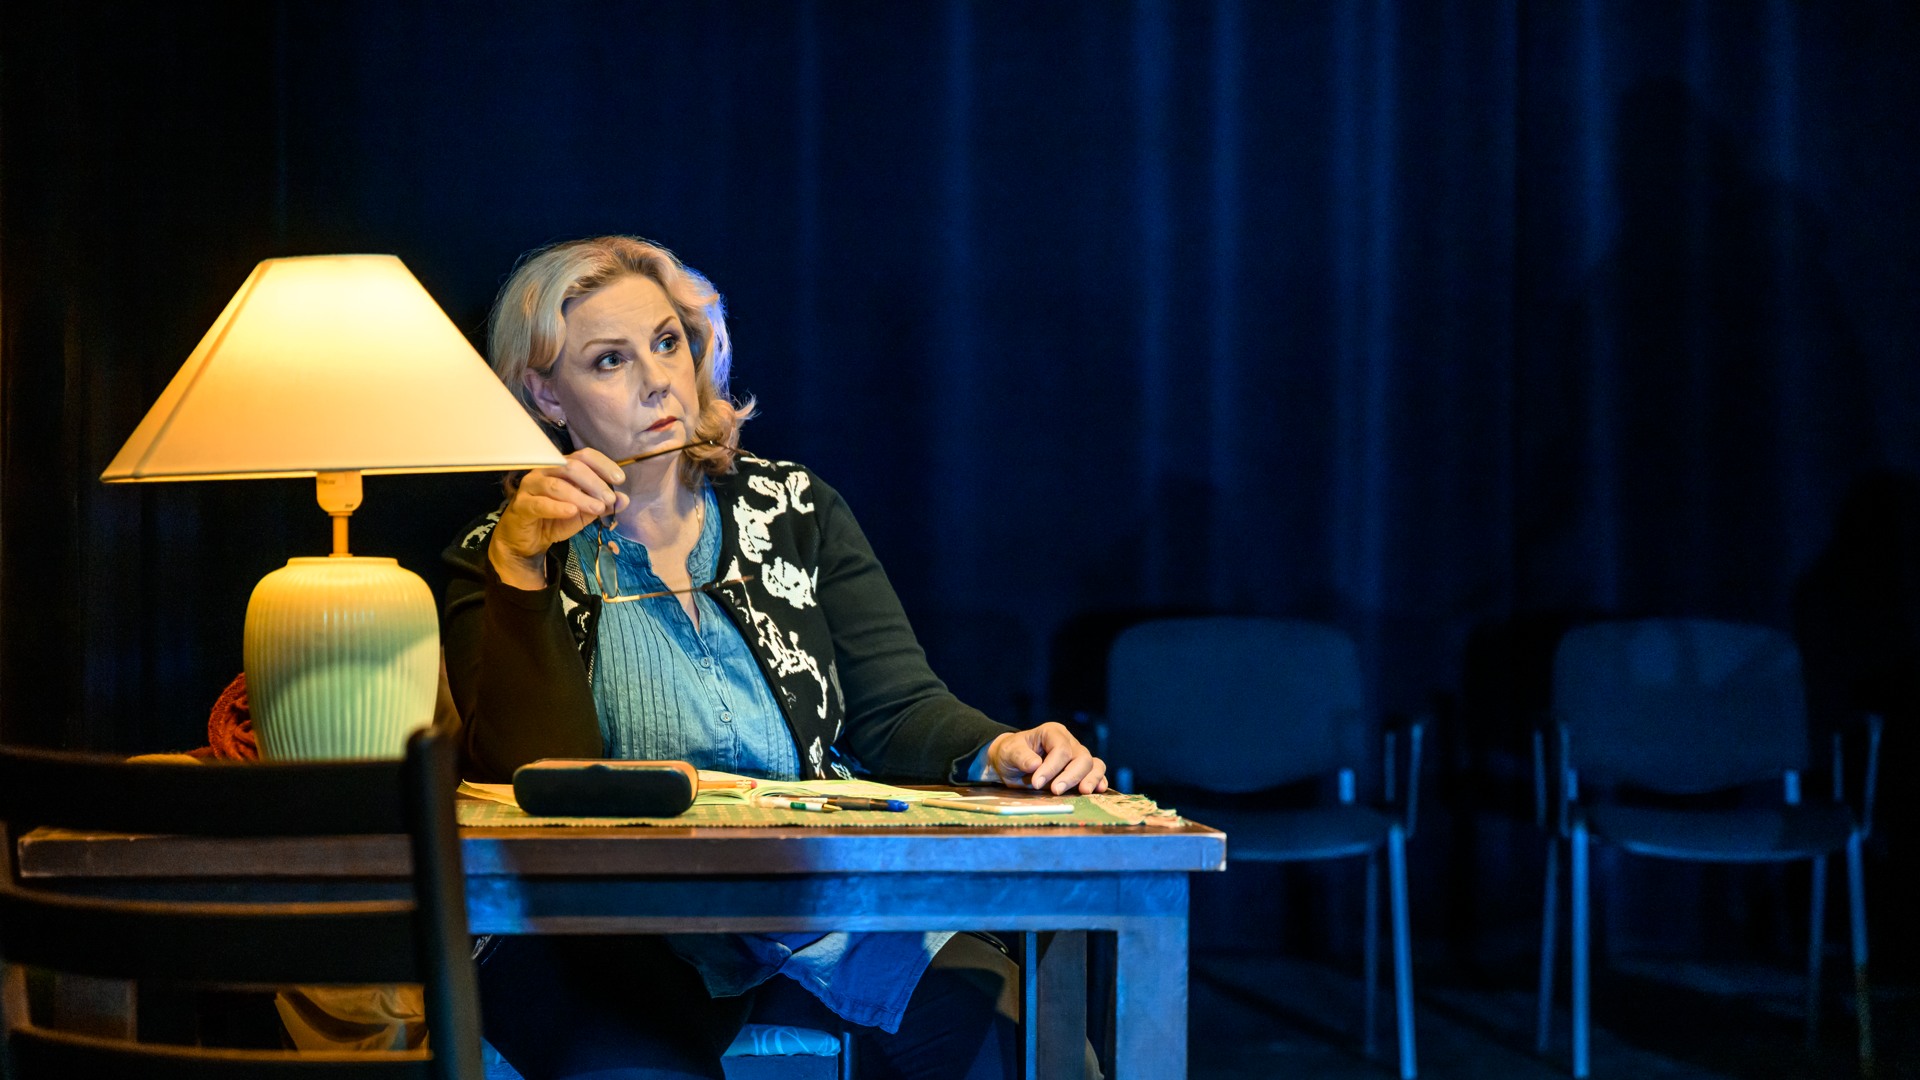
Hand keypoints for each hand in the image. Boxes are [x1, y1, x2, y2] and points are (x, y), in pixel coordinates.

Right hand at [489, 449, 628, 588]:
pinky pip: (540, 504)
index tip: (619, 479)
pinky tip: (572, 511)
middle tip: (609, 498)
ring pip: (556, 485)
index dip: (603, 464)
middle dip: (594, 482)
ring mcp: (531, 486)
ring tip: (597, 508)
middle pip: (571, 467)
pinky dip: (558, 507)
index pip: (583, 456)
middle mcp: (545, 471)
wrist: (528, 540)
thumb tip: (624, 499)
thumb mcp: (584, 513)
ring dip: (580, 496)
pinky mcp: (522, 505)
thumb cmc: (555, 519)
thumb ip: (602, 505)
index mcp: (561, 467)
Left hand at [986, 722, 1108, 794]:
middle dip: (1071, 776)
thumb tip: (1035, 764)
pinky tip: (1097, 791)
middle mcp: (1069, 742)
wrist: (1012, 764)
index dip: (1051, 767)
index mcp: (1052, 733)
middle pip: (1081, 757)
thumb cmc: (1010, 754)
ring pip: (1094, 764)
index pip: (1061, 749)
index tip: (1037, 783)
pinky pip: (1097, 773)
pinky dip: (1099, 781)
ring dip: (1090, 779)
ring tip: (1083, 792)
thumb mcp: (1009, 752)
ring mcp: (1077, 756)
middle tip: (1056, 791)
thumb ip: (1021, 757)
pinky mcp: (1081, 771)